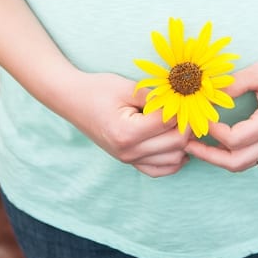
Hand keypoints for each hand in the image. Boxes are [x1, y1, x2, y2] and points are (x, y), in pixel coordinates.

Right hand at [63, 71, 191, 177]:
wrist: (71, 99)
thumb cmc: (96, 89)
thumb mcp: (127, 88)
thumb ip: (157, 97)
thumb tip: (185, 103)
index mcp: (127, 132)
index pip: (170, 124)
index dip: (182, 108)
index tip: (184, 97)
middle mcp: (128, 152)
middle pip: (176, 143)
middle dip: (186, 125)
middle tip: (184, 108)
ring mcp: (128, 159)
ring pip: (174, 159)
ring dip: (181, 141)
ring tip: (176, 122)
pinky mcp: (128, 161)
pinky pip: (160, 170)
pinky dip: (173, 158)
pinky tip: (172, 142)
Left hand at [185, 49, 257, 171]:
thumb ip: (230, 85)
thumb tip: (203, 94)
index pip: (234, 141)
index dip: (211, 132)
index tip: (198, 117)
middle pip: (237, 163)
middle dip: (209, 157)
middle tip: (187, 144)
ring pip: (245, 163)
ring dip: (219, 157)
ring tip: (198, 144)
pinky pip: (253, 155)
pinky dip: (233, 152)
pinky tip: (217, 140)